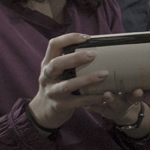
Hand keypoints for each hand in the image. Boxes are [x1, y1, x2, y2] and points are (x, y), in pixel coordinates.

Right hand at [28, 33, 143, 129]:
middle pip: (57, 64)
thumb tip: (97, 48)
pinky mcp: (60, 106)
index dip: (69, 38)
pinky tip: (105, 95)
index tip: (86, 38)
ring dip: (87, 79)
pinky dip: (92, 98)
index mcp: (47, 63)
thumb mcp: (58, 72)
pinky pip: (78, 101)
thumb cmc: (57, 85)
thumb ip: (69, 62)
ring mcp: (52, 92)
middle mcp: (46, 77)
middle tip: (94, 54)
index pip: (53, 45)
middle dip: (76, 58)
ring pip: (68, 85)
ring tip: (104, 74)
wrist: (44, 111)